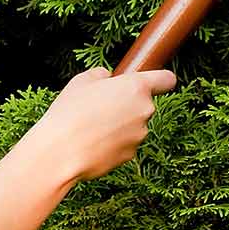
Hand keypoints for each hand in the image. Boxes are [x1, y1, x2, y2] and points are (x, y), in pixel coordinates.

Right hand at [20, 67, 176, 182]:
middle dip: (127, 105)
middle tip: (100, 107)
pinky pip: (125, 144)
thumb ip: (100, 74)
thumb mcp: (80, 82)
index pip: (167, 79)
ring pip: (134, 126)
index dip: (159, 80)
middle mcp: (144, 110)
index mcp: (136, 87)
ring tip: (91, 127)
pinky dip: (112, 144)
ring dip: (119, 126)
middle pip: (144, 105)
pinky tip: (92, 143)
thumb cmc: (69, 114)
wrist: (61, 151)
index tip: (151, 83)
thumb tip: (106, 78)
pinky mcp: (131, 155)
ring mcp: (139, 135)